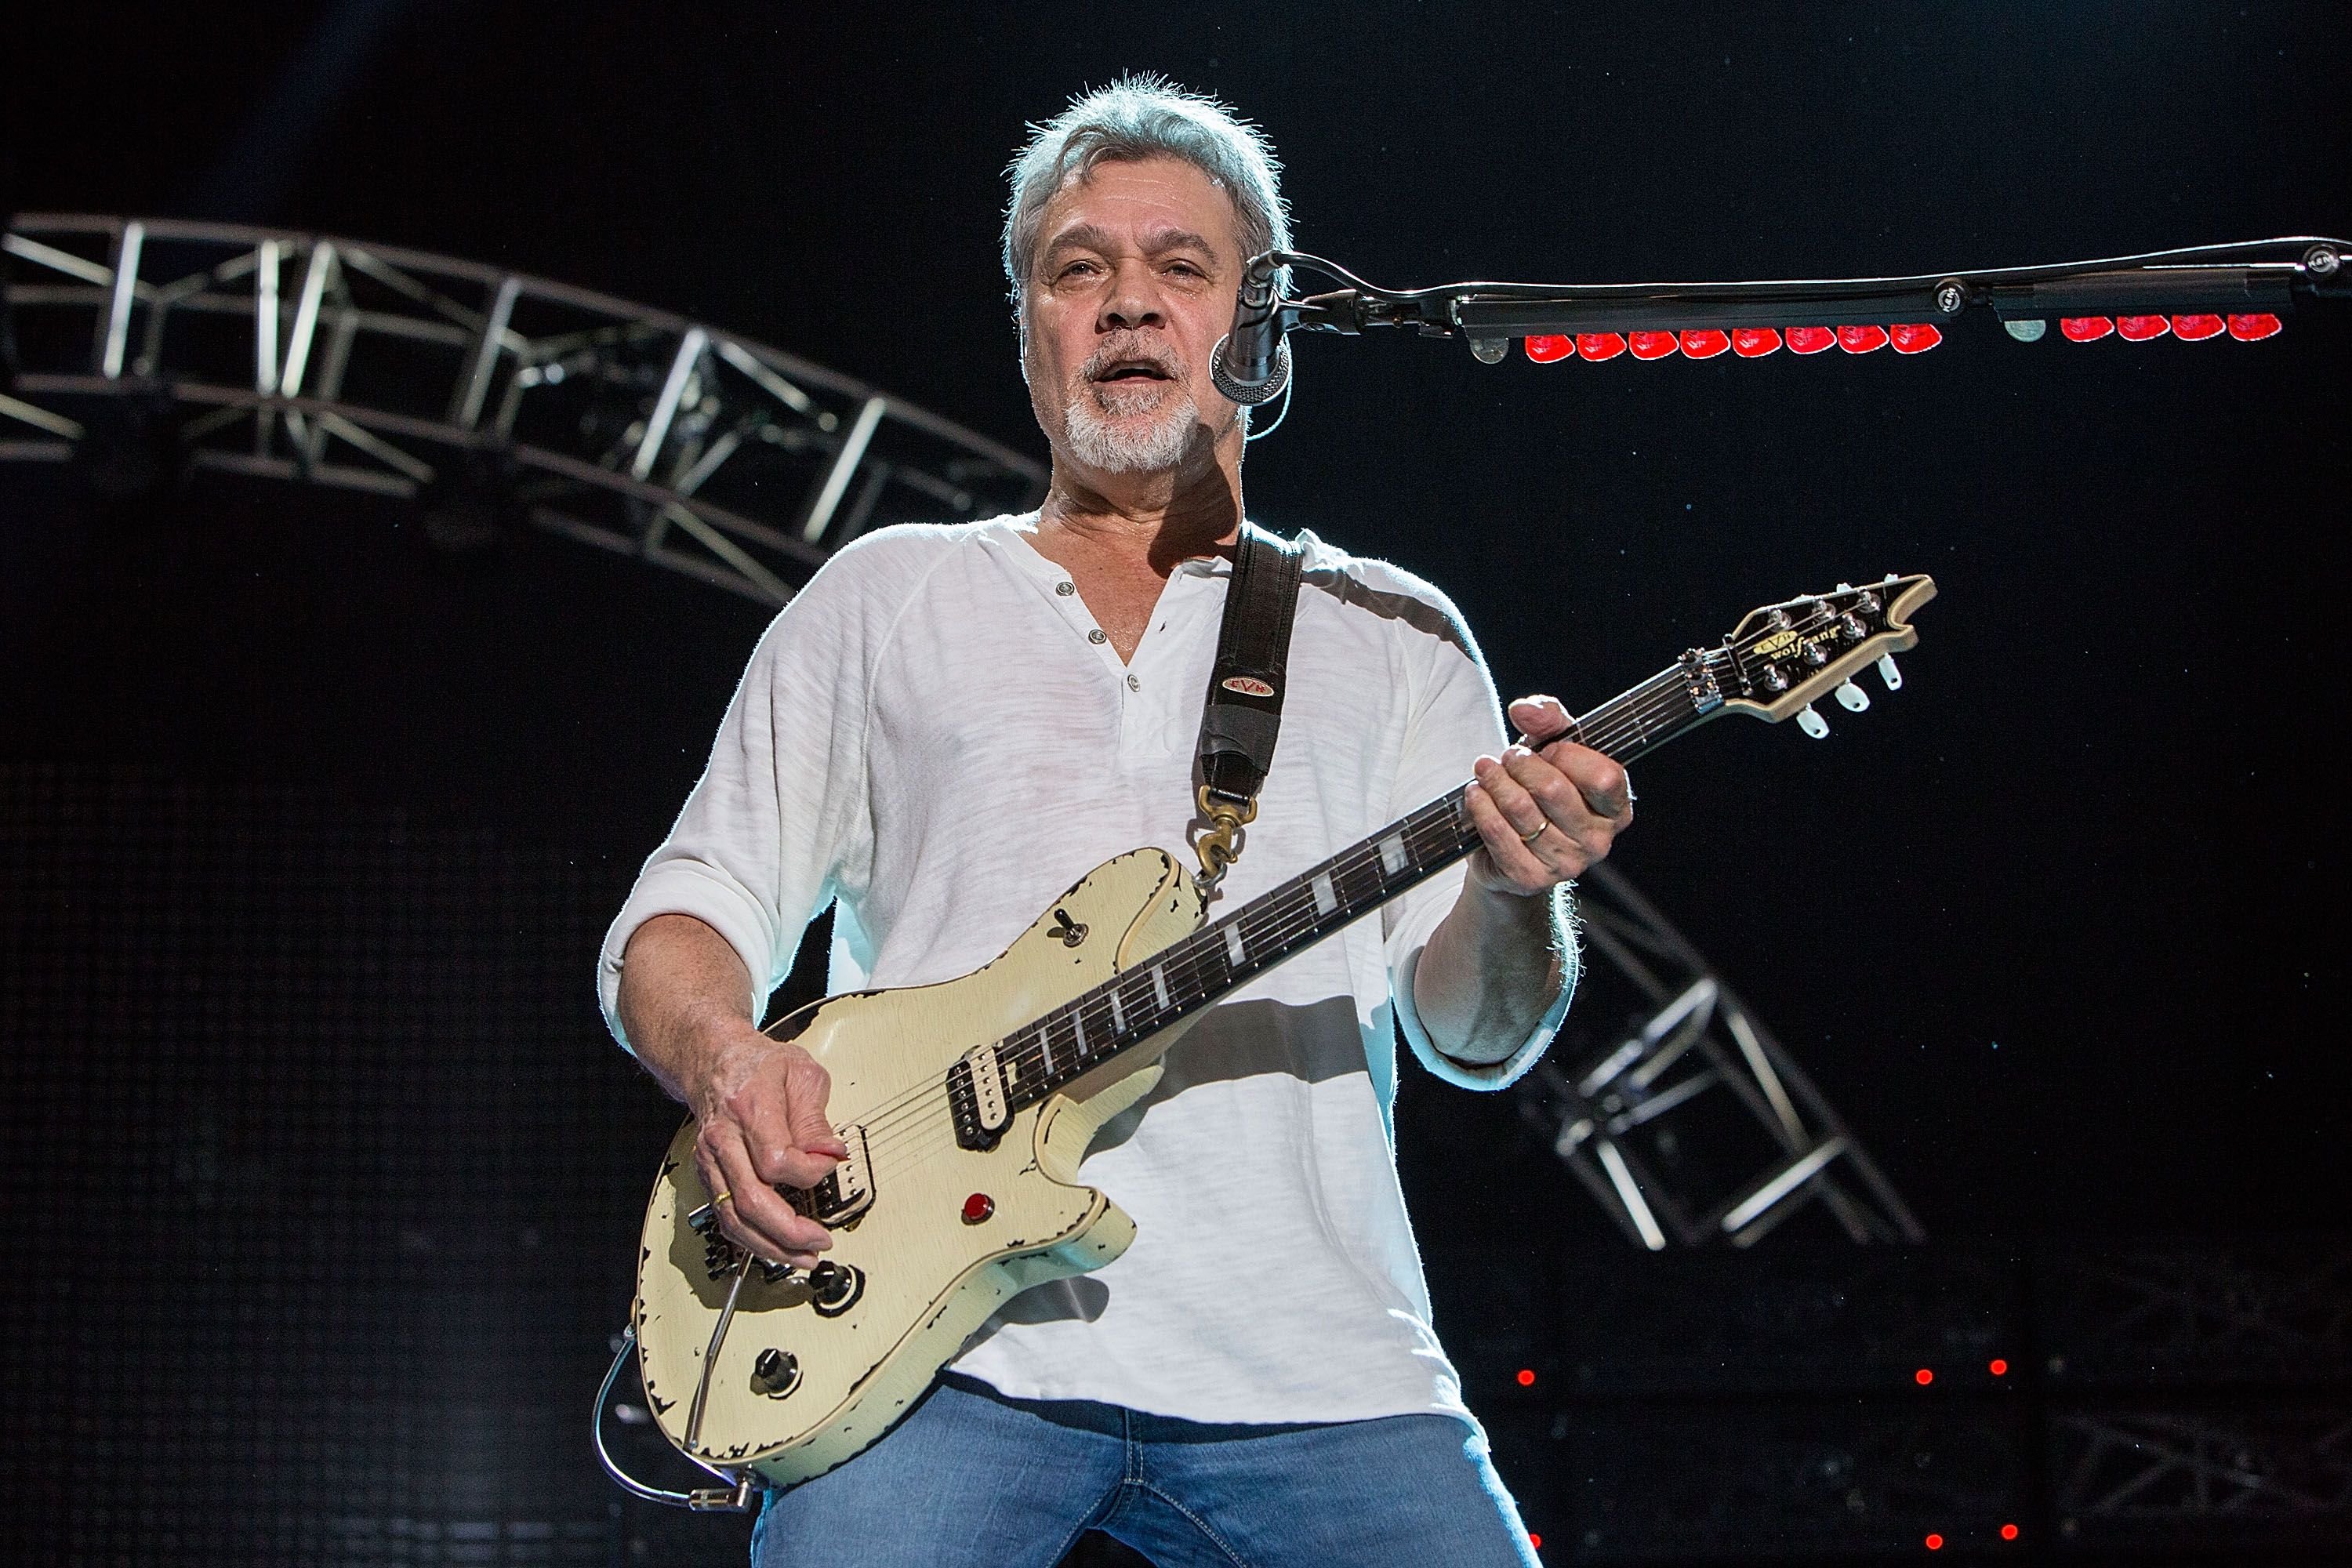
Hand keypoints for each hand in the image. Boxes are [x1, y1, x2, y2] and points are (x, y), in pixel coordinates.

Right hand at [687, 1024, 848, 1270]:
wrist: (715, 1061)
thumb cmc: (760, 1066)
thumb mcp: (802, 1074)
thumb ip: (817, 1119)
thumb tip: (832, 1154)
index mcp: (750, 1107)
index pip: (777, 1160)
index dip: (810, 1172)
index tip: (829, 1165)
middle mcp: (724, 1139)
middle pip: (751, 1199)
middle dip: (789, 1230)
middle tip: (820, 1240)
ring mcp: (711, 1160)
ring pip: (733, 1218)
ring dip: (770, 1246)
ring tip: (803, 1256)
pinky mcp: (709, 1175)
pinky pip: (726, 1216)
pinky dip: (752, 1239)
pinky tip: (776, 1248)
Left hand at [1464, 694, 1633, 895]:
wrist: (1509, 852)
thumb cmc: (1538, 793)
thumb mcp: (1552, 748)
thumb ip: (1549, 719)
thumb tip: (1524, 710)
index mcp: (1616, 809)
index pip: (1603, 776)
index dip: (1568, 755)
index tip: (1548, 749)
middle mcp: (1598, 841)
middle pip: (1553, 789)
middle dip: (1521, 764)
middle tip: (1507, 757)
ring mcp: (1566, 864)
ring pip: (1521, 809)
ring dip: (1495, 781)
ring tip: (1485, 771)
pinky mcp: (1531, 878)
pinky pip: (1498, 834)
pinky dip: (1481, 807)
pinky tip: (1476, 794)